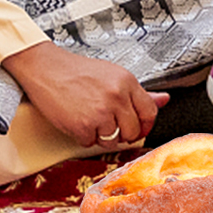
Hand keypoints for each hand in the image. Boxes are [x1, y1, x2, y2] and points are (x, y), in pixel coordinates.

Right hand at [3, 40, 166, 147]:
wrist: (48, 69)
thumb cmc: (78, 71)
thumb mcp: (114, 75)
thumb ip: (140, 92)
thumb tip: (164, 100)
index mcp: (128, 82)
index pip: (150, 112)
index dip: (146, 125)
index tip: (139, 129)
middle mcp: (117, 97)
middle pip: (133, 130)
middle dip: (124, 134)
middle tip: (112, 127)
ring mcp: (101, 112)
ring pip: (113, 140)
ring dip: (102, 136)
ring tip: (92, 121)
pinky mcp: (83, 125)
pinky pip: (90, 143)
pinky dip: (84, 137)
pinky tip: (78, 121)